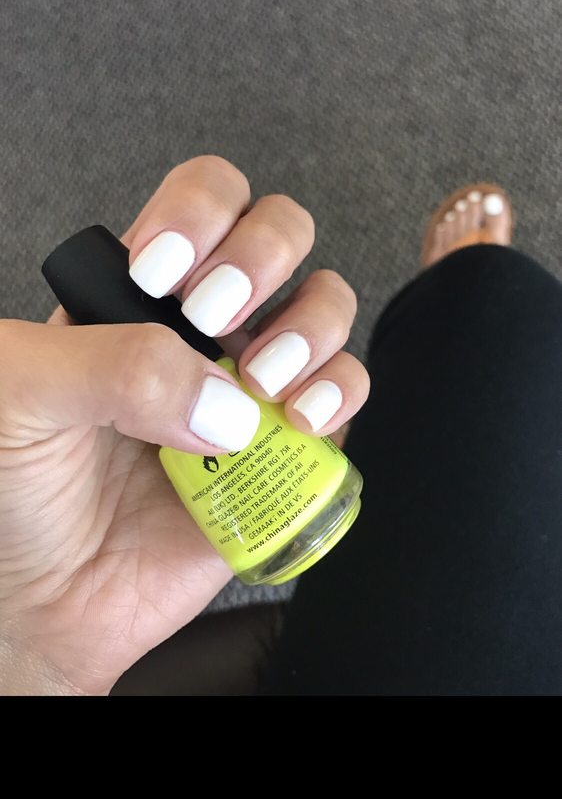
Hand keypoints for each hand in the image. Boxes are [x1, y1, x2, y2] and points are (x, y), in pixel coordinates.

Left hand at [0, 157, 368, 694]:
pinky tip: (295, 420)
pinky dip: (339, 394)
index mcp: (138, 293)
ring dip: (308, 328)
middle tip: (214, 316)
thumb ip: (110, 364)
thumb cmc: (12, 489)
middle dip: (263, 256)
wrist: (38, 600)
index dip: (202, 213)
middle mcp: (205, 327)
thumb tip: (221, 397)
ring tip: (257, 384)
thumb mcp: (21, 396)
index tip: (165, 276)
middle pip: (281, 232)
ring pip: (326, 305)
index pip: (204, 198)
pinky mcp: (285, 451)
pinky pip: (345, 397)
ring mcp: (250, 385)